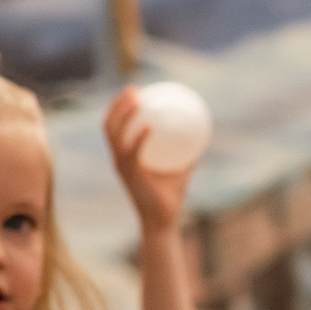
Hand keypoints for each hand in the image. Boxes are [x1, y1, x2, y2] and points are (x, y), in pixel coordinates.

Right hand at [102, 89, 190, 233]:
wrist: (163, 220)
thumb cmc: (169, 196)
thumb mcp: (180, 170)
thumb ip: (187, 154)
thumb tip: (201, 138)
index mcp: (125, 156)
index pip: (114, 126)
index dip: (118, 107)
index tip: (134, 90)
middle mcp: (118, 158)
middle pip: (109, 125)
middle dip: (117, 104)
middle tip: (134, 89)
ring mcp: (121, 166)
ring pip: (115, 134)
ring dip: (124, 114)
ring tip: (138, 99)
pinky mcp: (130, 175)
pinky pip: (132, 152)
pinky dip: (139, 137)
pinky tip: (150, 125)